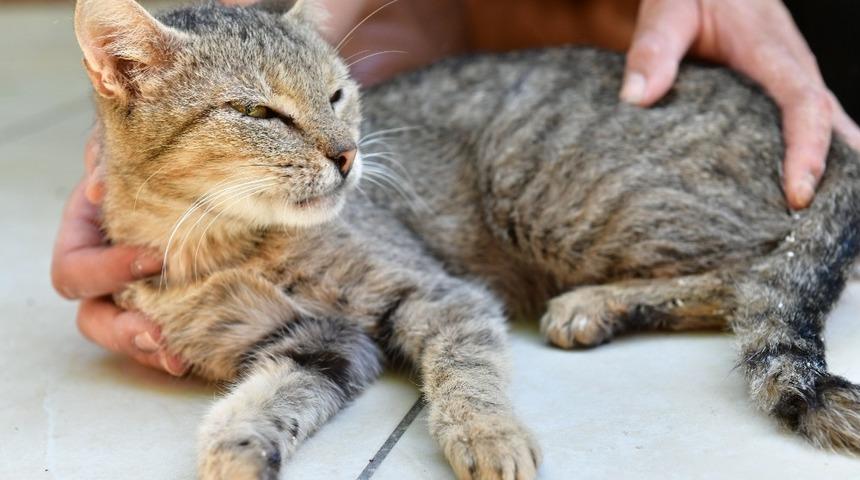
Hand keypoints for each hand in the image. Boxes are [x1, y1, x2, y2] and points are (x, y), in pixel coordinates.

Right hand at [51, 133, 186, 375]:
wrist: (217, 160)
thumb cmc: (164, 147)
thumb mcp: (133, 141)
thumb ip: (110, 156)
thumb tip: (97, 189)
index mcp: (89, 235)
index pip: (75, 269)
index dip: (105, 272)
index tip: (154, 260)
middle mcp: (112, 271)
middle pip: (95, 318)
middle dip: (123, 331)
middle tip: (158, 334)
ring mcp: (147, 290)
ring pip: (133, 336)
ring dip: (154, 351)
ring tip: (180, 358)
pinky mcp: (184, 300)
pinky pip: (177, 333)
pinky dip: (189, 344)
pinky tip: (208, 349)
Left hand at [621, 0, 859, 209]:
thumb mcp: (668, 11)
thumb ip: (653, 51)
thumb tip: (636, 98)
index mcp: (771, 52)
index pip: (802, 104)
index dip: (807, 150)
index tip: (797, 194)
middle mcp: (792, 68)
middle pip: (828, 125)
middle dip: (830, 174)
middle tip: (816, 228)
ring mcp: (790, 79)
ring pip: (825, 126)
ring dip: (829, 170)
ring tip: (816, 225)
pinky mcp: (778, 89)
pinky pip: (805, 124)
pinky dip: (813, 156)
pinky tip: (798, 194)